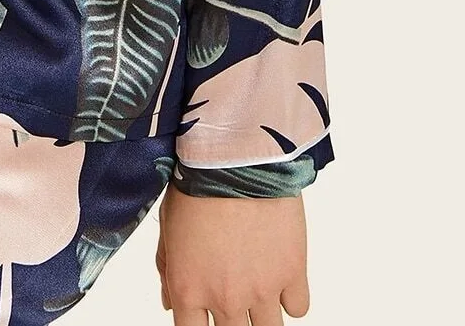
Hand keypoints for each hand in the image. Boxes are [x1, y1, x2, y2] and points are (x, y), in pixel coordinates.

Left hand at [155, 183, 309, 323]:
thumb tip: (170, 304)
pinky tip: (281, 275)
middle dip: (231, 321)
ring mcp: (261, 290)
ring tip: (258, 288)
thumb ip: (167, 270)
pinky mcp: (292, 273)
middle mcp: (225, 298)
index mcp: (188, 289)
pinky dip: (291, 296)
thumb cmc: (196, 182)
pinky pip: (298, 308)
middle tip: (235, 294)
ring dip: (262, 314)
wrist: (235, 156)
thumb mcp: (168, 225)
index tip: (205, 315)